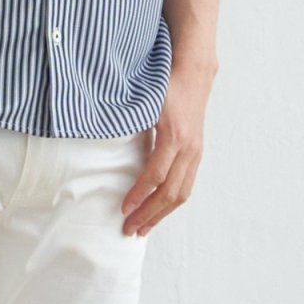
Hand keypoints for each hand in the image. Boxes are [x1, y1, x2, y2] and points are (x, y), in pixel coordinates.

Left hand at [120, 62, 214, 235]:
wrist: (193, 74)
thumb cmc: (164, 86)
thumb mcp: (145, 102)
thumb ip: (131, 125)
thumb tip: (107, 148)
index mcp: (174, 136)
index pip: (155, 175)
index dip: (139, 195)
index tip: (124, 209)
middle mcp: (189, 148)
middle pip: (170, 192)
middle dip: (149, 214)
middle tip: (129, 229)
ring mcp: (196, 153)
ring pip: (182, 194)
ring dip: (161, 214)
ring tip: (143, 229)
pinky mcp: (197, 154)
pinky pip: (187, 186)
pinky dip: (171, 203)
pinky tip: (158, 211)